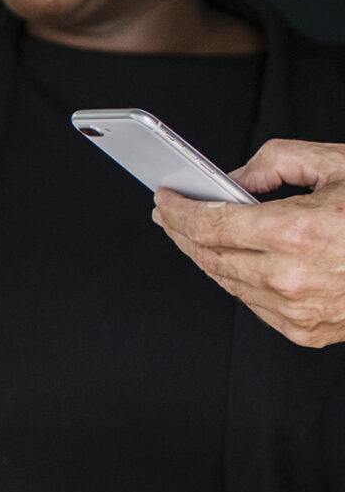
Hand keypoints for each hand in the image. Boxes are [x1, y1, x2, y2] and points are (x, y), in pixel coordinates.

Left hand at [156, 139, 344, 346]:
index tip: (164, 197)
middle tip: (170, 213)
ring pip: (228, 283)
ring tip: (194, 234)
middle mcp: (293, 278)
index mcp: (298, 234)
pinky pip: (255, 305)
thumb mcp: (340, 164)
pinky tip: (233, 262)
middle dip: (183, 232)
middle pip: (210, 256)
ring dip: (205, 257)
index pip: (210, 224)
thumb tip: (235, 178)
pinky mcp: (309, 331)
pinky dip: (239, 281)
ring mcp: (300, 311)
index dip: (179, 210)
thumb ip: (277, 160)